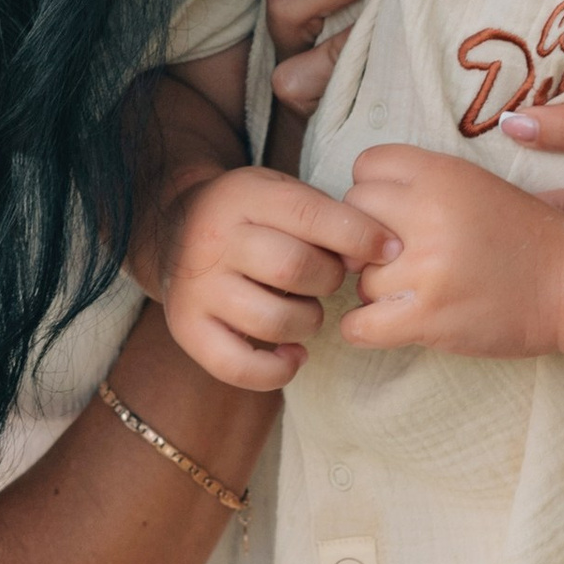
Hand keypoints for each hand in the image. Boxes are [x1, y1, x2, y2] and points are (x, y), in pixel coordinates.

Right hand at [158, 164, 398, 391]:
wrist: (175, 225)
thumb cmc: (249, 214)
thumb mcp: (282, 193)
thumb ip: (328, 217)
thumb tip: (380, 252)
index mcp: (244, 197)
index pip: (311, 216)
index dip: (360, 236)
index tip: (388, 249)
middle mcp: (215, 241)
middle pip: (294, 269)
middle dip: (330, 279)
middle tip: (329, 278)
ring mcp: (198, 288)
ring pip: (274, 320)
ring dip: (309, 322)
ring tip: (306, 310)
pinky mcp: (187, 328)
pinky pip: (238, 366)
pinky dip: (277, 370)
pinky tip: (292, 354)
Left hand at [340, 144, 563, 359]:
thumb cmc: (524, 237)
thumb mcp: (475, 186)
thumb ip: (422, 186)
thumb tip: (358, 210)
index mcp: (442, 175)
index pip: (367, 166)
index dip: (374, 190)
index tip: (392, 212)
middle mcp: (429, 215)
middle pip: (352, 215)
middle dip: (366, 236)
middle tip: (396, 255)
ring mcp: (426, 269)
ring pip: (358, 275)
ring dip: (377, 287)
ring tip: (413, 292)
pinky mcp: (428, 317)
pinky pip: (359, 324)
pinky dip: (363, 327)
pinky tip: (386, 322)